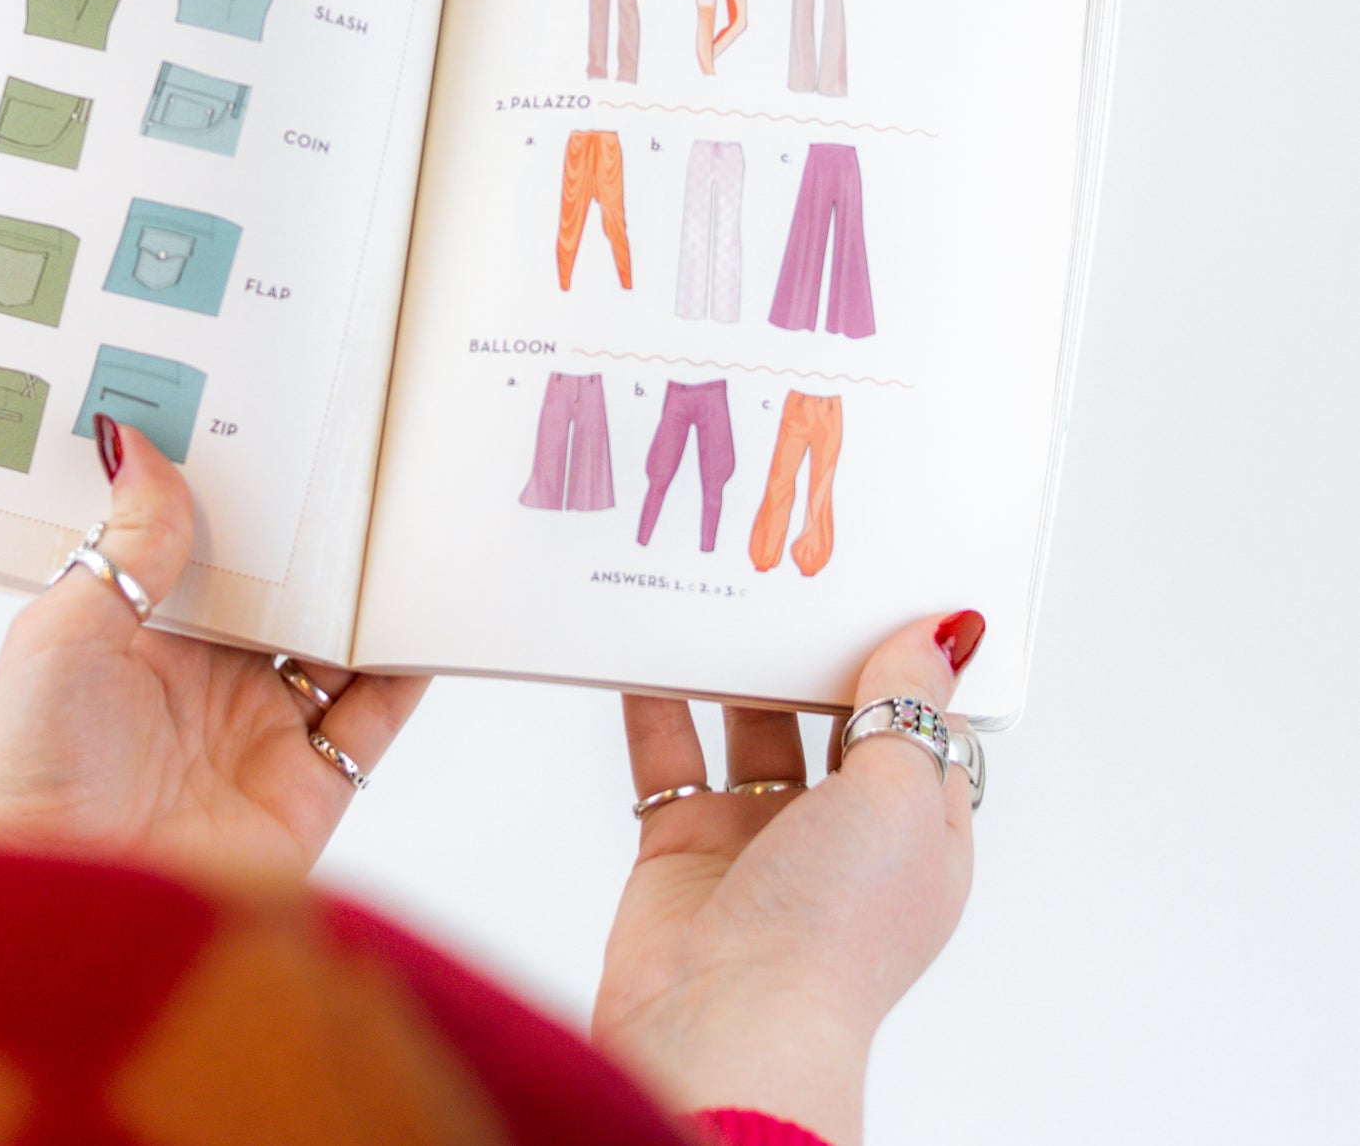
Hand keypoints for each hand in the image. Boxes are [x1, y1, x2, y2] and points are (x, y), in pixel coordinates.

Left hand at [0, 420, 426, 877]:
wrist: (58, 918)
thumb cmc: (27, 777)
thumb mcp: (61, 633)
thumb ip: (125, 545)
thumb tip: (140, 444)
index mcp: (140, 634)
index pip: (203, 549)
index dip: (236, 498)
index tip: (271, 429)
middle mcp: (205, 680)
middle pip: (281, 592)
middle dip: (316, 538)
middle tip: (359, 459)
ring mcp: (260, 733)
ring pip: (335, 643)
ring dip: (368, 593)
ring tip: (408, 523)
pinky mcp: (308, 787)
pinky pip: (373, 716)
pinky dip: (407, 667)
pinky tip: (426, 615)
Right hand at [592, 612, 983, 1145]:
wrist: (724, 1026)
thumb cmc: (835, 931)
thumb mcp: (900, 798)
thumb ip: (908, 704)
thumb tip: (946, 630)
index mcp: (918, 833)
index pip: (921, 722)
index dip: (907, 653)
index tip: (885, 573)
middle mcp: (841, 833)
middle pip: (829, 713)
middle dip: (812, 645)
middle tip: (790, 564)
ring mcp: (757, 839)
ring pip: (747, 723)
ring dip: (734, 663)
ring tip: (721, 587)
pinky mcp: (681, 844)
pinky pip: (668, 751)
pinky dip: (653, 696)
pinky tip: (643, 641)